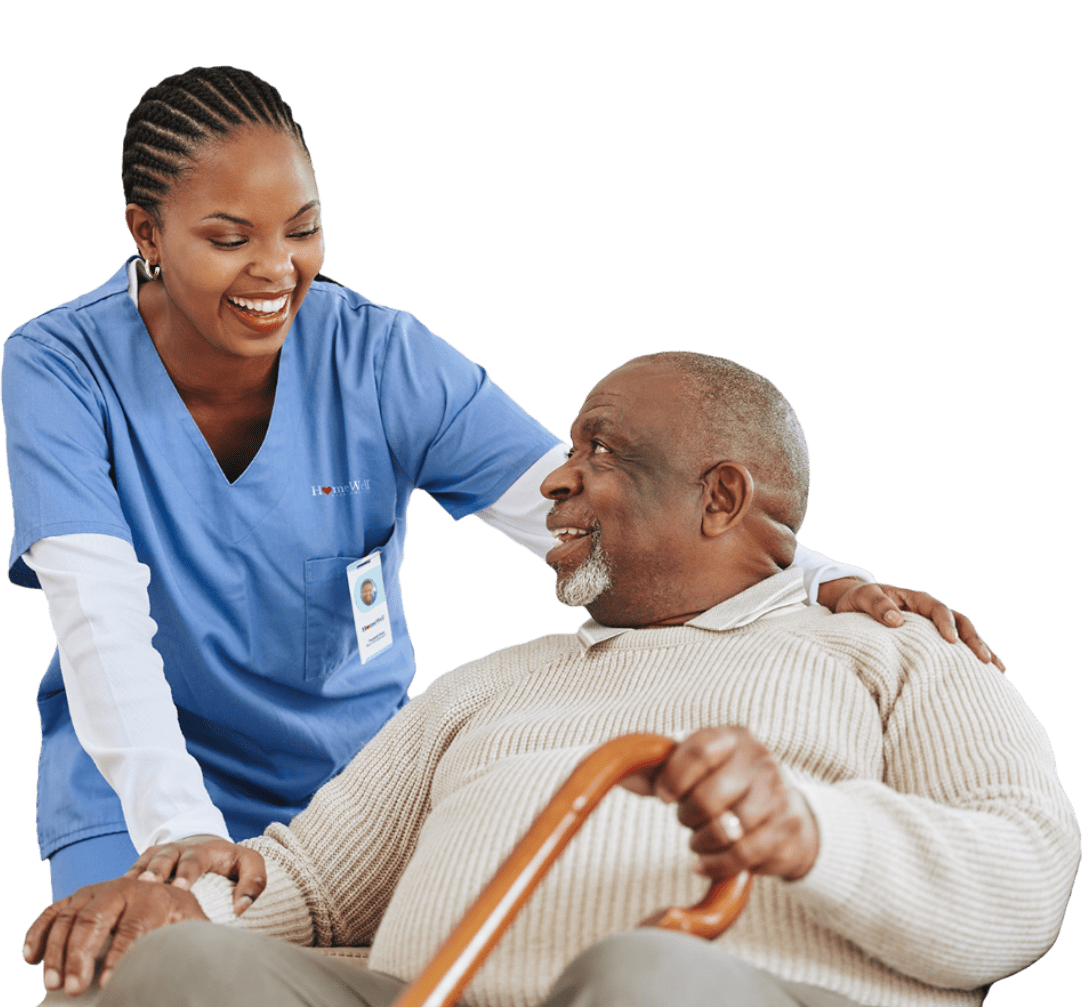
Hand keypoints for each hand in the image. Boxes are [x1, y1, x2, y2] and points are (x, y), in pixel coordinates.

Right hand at [22, 877, 206, 995]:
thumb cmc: (178, 915)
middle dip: (81, 955)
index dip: (120, 955)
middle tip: (74, 988)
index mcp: (153, 896)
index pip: (133, 927)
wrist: (165, 885)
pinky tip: (30, 958)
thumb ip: (195, 936)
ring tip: (54, 984)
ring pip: (70, 917)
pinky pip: (53, 912)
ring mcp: (96, 891)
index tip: (110, 983)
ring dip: (57, 951)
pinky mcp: (77, 897)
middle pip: (96, 919)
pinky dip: (38, 932)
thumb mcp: (192, 921)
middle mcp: (122, 888)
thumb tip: (203, 957)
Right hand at [124, 835, 265, 915]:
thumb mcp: (248, 864)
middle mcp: (177, 850)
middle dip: (158, 871)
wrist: (203, 845)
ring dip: (137, 877)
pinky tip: (113, 898)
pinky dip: (122, 885)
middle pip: (165, 858)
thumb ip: (254, 881)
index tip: (181, 887)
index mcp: (204, 850)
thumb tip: (241, 907)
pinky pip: (129, 873)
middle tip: (150, 885)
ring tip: (129, 891)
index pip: (196, 859)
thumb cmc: (228, 862)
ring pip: (144, 864)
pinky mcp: (142, 865)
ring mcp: (157, 856)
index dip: (188, 872)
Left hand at [622, 727, 818, 881]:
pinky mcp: (786, 830)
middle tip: (687, 818)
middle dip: (688, 816)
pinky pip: (741, 856)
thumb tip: (615, 772)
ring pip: (726, 830)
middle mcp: (759, 761)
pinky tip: (705, 861)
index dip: (674, 777)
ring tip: (700, 837)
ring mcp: (777, 795)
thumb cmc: (725, 783)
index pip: (698, 751)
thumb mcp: (695, 766)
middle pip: (709, 797)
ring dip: (702, 841)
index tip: (663, 795)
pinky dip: (715, 864)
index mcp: (732, 737)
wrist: (784, 811)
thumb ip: (656, 767)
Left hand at [819, 578, 1005, 671]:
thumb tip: (896, 620)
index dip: (946, 624)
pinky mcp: (933, 640)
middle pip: (960, 623)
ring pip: (964, 636)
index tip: (950, 641)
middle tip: (985, 660)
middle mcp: (930, 611)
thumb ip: (877, 605)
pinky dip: (970, 660)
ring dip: (981, 650)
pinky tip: (987, 676)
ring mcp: (934, 625)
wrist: (854, 605)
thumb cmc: (857, 601)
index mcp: (916, 599)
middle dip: (974, 641)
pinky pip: (956, 649)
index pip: (938, 609)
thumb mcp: (862, 598)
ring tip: (998, 670)